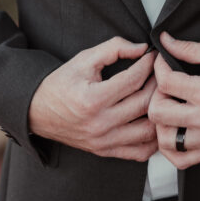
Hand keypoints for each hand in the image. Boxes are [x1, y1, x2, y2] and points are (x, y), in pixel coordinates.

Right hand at [28, 37, 157, 160]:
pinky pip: (140, 152)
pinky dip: (153, 139)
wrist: (37, 111)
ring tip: (161, 96)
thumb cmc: (62, 83)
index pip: (134, 80)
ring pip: (148, 131)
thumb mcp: (84, 59)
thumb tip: (142, 48)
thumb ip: (114, 48)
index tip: (154, 56)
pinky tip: (154, 122)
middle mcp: (99, 124)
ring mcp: (103, 142)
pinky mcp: (105, 151)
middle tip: (162, 73)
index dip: (148, 64)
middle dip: (158, 84)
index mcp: (92, 99)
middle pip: (144, 104)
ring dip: (160, 112)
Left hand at [148, 32, 199, 168]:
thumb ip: (191, 49)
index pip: (166, 82)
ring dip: (160, 123)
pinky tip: (175, 129)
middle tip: (165, 86)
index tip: (163, 62)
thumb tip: (165, 41)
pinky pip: (180, 160)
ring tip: (169, 107)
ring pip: (164, 139)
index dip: (158, 67)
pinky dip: (170, 147)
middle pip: (157, 112)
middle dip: (155, 95)